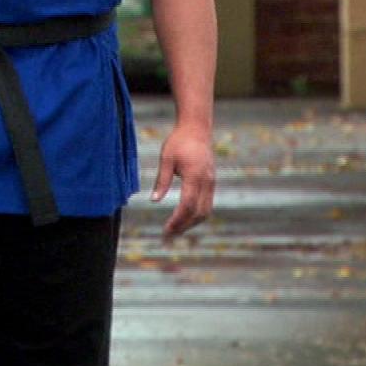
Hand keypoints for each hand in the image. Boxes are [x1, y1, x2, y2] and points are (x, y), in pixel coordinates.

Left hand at [152, 122, 215, 237]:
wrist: (197, 128)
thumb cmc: (179, 141)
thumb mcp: (166, 158)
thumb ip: (161, 180)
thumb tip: (154, 201)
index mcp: (195, 176)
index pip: (187, 205)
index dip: (177, 220)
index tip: (166, 230)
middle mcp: (206, 182)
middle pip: (198, 213)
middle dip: (183, 227)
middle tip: (167, 237)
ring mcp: (211, 183)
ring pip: (205, 211)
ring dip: (191, 224)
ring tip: (174, 231)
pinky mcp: (211, 183)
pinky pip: (207, 205)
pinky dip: (196, 215)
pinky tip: (184, 219)